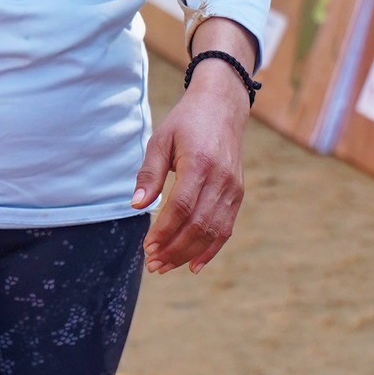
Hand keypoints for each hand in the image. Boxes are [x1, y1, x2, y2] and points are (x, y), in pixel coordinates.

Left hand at [132, 60, 248, 271]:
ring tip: (165, 267)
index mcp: (199, 163)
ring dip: (188, 254)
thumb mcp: (161, 141)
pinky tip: (193, 266)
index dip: (164, 232)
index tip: (147, 248)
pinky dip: (211, 250)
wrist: (222, 107)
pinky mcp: (238, 194)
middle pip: (197, 225)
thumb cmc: (186, 123)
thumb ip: (149, 174)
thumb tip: (136, 206)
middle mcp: (220, 179)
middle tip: (152, 264)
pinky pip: (226, 229)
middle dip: (173, 249)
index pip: (181, 208)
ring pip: (212, 231)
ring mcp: (232, 188)